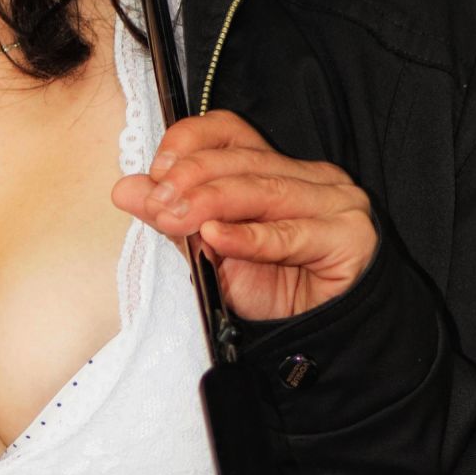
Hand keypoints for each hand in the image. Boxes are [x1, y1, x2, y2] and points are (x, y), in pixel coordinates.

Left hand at [112, 109, 377, 320]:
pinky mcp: (349, 236)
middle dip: (191, 178)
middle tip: (157, 203)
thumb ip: (174, 218)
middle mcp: (309, 175)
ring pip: (264, 189)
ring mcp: (335, 201)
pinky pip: (291, 235)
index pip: (231, 131)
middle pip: (243, 159)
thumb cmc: (272, 293)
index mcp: (276, 167)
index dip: (191, 141)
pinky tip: (217, 238)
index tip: (156, 170)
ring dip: (211, 202)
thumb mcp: (210, 251)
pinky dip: (249, 237)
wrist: (321, 343)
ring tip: (175, 218)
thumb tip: (126, 190)